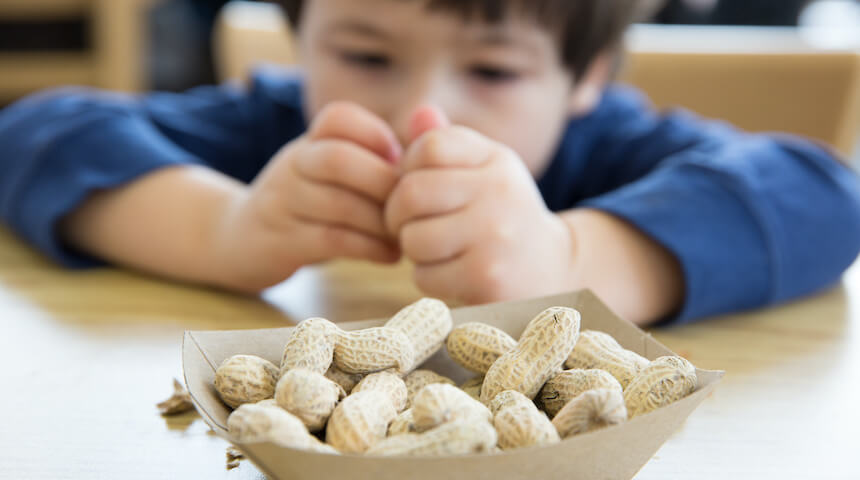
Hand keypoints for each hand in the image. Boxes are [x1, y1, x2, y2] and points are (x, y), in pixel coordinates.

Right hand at [215, 102, 402, 291]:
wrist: (240, 240)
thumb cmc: (307, 205)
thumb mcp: (328, 172)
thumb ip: (373, 158)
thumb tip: (431, 144)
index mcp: (308, 142)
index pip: (338, 117)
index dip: (376, 135)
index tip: (399, 162)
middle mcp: (292, 166)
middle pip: (337, 159)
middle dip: (384, 183)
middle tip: (413, 206)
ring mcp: (282, 203)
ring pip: (337, 204)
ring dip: (381, 222)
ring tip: (406, 235)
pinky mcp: (281, 241)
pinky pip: (330, 239)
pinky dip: (369, 248)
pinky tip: (390, 255)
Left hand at [385, 107, 573, 303]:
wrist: (552, 271)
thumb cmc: (502, 217)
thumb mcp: (485, 172)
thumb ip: (448, 145)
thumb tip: (419, 113)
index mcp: (496, 159)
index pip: (429, 146)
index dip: (408, 168)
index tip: (419, 187)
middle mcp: (500, 191)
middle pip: (411, 192)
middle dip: (398, 214)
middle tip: (409, 225)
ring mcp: (495, 235)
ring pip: (413, 237)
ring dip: (413, 250)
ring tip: (436, 250)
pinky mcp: (486, 277)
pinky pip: (424, 275)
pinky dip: (429, 279)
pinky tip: (452, 274)